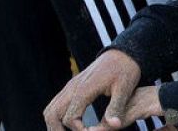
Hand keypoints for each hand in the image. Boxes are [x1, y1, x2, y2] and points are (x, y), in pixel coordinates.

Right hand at [43, 49, 159, 128]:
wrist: (122, 53)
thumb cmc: (125, 70)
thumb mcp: (125, 89)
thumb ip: (116, 108)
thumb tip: (115, 125)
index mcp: (84, 89)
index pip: (70, 118)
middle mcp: (73, 87)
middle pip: (52, 113)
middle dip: (57, 130)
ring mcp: (71, 85)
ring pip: (51, 108)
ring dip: (54, 124)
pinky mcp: (73, 85)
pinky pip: (57, 102)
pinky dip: (57, 116)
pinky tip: (67, 125)